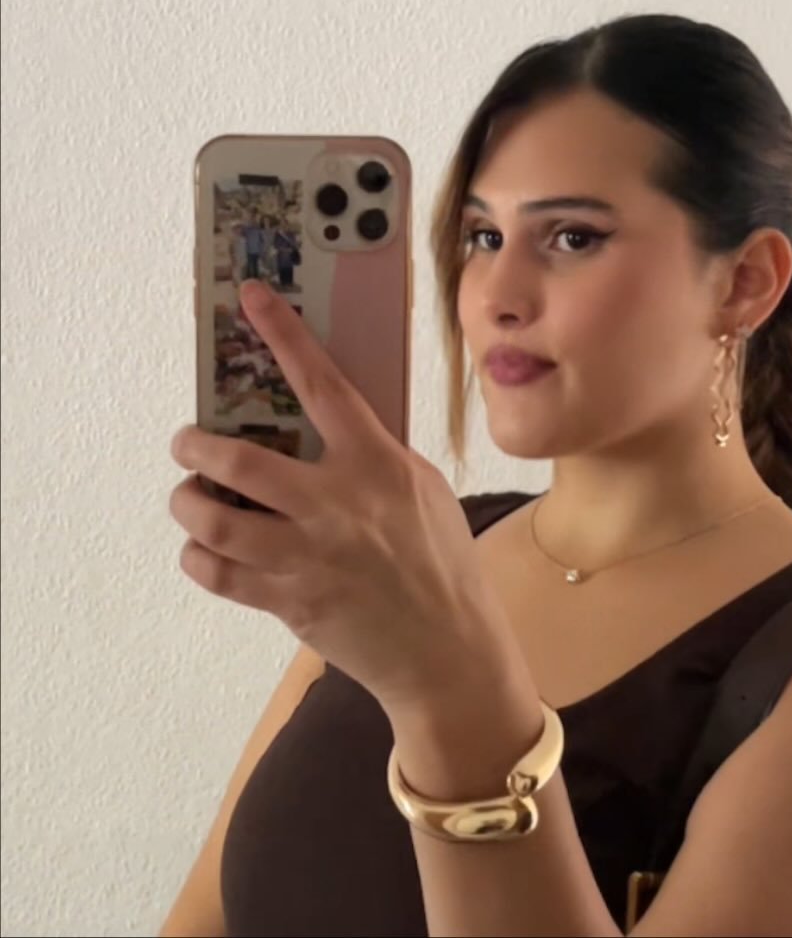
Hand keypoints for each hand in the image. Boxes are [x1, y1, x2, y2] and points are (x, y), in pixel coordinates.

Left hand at [169, 280, 527, 716]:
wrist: (448, 650)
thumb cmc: (443, 563)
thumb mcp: (424, 491)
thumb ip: (376, 457)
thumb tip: (325, 429)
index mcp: (377, 466)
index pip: (322, 384)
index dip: (283, 335)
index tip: (251, 298)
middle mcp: (337, 504)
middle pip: (237, 460)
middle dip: (194, 446)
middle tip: (188, 443)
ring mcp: (307, 556)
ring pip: (212, 519)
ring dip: (187, 501)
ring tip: (190, 497)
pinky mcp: (288, 602)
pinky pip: (216, 573)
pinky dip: (197, 556)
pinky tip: (205, 549)